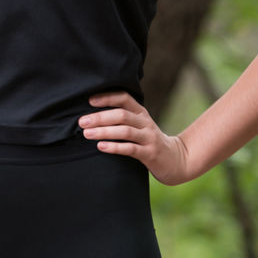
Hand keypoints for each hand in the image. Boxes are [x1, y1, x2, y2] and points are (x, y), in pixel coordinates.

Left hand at [78, 91, 194, 185]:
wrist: (175, 159)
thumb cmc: (148, 140)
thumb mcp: (139, 125)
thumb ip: (122, 118)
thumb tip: (91, 114)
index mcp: (140, 112)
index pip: (124, 98)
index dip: (107, 97)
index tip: (89, 100)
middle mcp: (145, 122)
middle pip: (121, 115)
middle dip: (100, 117)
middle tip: (82, 122)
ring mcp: (149, 137)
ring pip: (125, 131)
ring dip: (104, 132)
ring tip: (87, 134)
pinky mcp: (150, 153)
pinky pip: (131, 149)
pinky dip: (114, 147)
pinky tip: (101, 146)